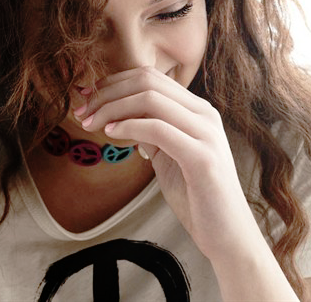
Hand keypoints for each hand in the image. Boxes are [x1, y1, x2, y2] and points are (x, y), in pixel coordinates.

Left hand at [76, 66, 263, 261]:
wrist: (228, 234)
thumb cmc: (196, 195)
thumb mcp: (167, 155)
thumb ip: (150, 131)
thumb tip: (119, 116)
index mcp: (197, 110)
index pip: (150, 77)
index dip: (114, 82)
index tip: (86, 95)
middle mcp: (205, 114)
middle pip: (147, 82)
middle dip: (107, 93)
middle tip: (82, 110)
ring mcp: (206, 133)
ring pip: (150, 99)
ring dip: (111, 108)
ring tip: (90, 123)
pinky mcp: (202, 157)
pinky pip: (157, 129)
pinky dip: (128, 127)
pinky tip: (110, 134)